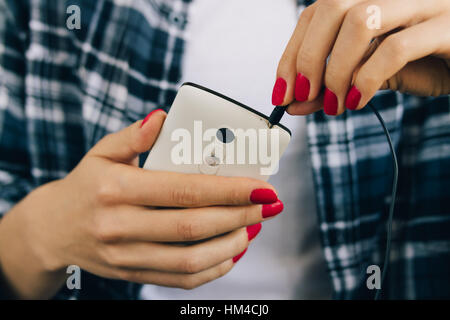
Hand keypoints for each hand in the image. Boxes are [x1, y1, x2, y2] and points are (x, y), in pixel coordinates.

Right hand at [0, 110, 281, 298]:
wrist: (52, 230)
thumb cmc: (85, 186)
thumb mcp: (101, 153)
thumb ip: (133, 136)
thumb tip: (165, 117)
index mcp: (115, 189)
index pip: (183, 190)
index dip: (228, 189)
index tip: (262, 185)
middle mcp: (119, 226)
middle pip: (193, 226)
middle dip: (240, 216)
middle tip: (269, 204)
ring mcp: (125, 256)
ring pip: (191, 259)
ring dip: (232, 244)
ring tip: (254, 227)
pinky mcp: (131, 275)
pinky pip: (180, 278)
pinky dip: (212, 269)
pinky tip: (231, 251)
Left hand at [272, 0, 449, 115]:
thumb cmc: (424, 63)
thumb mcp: (369, 75)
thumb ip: (332, 87)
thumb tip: (294, 104)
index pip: (315, 13)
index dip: (292, 53)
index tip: (281, 92)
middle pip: (332, 7)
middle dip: (308, 57)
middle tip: (305, 96)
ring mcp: (423, 2)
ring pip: (361, 20)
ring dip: (337, 70)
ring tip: (337, 104)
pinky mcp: (447, 25)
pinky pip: (395, 48)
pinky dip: (367, 79)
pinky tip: (359, 101)